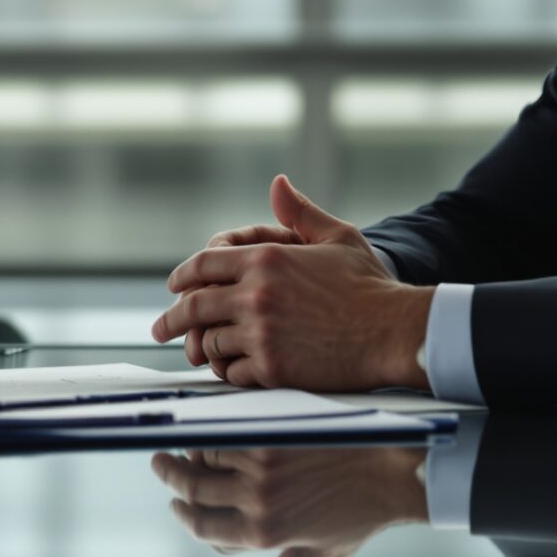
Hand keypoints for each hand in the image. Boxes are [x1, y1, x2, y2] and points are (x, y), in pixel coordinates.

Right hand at [151, 446, 428, 556]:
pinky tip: (214, 426)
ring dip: (191, 450)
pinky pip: (228, 432)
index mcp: (264, 536)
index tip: (176, 505)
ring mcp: (261, 469)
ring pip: (205, 456)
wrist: (392, 470)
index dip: (184, 516)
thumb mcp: (328, 551)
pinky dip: (216, 429)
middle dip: (171, 478)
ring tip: (186, 443)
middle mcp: (256, 504)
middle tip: (162, 464)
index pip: (203, 529)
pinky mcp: (271, 437)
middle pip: (193, 491)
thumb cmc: (363, 512)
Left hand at [154, 176, 428, 390]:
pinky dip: (227, 372)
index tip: (175, 287)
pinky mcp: (272, 368)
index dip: (183, 276)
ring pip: (210, 342)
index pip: (204, 265)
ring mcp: (261, 333)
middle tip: (161, 328)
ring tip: (200, 352)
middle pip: (194, 307)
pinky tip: (230, 370)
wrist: (395, 331)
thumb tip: (278, 184)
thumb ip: (300, 212)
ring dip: (203, 347)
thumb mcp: (337, 236)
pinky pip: (232, 372)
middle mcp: (255, 294)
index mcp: (265, 258)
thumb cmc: (370, 284)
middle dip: (171, 319)